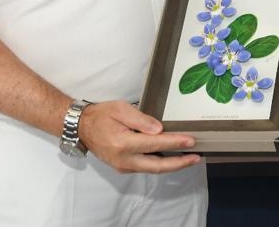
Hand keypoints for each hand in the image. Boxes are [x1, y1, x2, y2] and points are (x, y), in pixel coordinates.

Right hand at [78, 100, 201, 173]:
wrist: (82, 127)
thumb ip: (141, 119)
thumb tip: (160, 129)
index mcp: (123, 143)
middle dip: (179, 163)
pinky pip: (146, 168)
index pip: (156, 144)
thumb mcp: (120, 109)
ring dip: (172, 166)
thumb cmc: (102, 115)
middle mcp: (124, 159)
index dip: (175, 143)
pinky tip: (172, 159)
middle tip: (196, 157)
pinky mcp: (123, 167)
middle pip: (157, 165)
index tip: (191, 140)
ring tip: (189, 159)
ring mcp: (123, 166)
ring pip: (153, 169)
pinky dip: (161, 165)